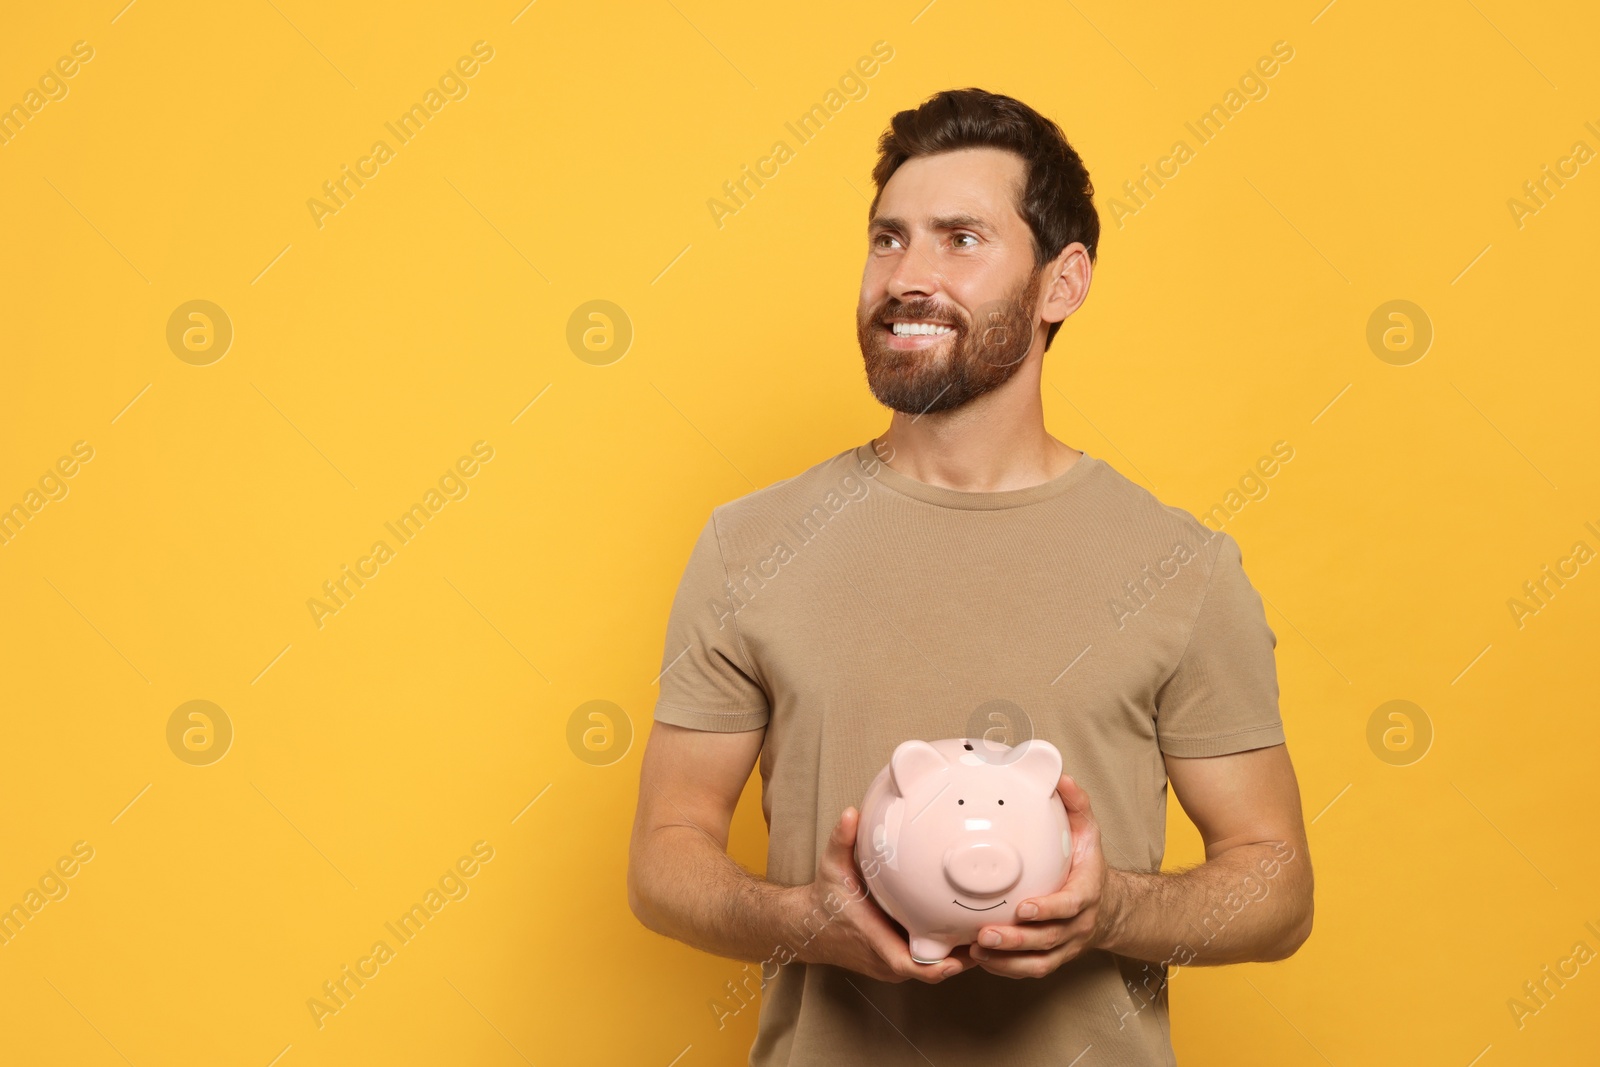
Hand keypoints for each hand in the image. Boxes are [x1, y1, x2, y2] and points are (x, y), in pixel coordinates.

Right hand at [793, 806, 978, 983]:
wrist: (808, 928)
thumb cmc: (824, 900)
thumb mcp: (831, 867)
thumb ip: (841, 840)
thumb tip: (850, 813)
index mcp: (874, 939)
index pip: (909, 965)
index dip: (937, 966)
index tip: (960, 958)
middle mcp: (885, 959)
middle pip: (932, 970)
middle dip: (962, 959)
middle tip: (992, 940)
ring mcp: (890, 965)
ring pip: (931, 968)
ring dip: (957, 957)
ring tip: (988, 936)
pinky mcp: (894, 963)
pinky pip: (925, 963)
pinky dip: (945, 954)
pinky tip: (965, 935)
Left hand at [969, 774, 1115, 978]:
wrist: (1108, 907)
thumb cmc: (1087, 865)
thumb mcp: (1088, 831)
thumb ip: (1075, 804)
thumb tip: (1059, 776)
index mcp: (1086, 893)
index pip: (1070, 905)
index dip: (1049, 909)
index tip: (1023, 908)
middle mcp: (1078, 924)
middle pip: (1048, 939)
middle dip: (1017, 939)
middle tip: (985, 933)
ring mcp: (1066, 945)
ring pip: (1038, 960)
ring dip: (1007, 959)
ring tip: (978, 949)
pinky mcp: (1054, 958)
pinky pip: (1032, 970)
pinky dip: (1007, 969)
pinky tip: (982, 959)